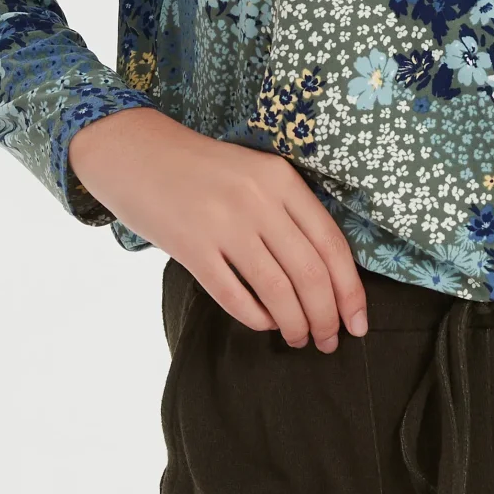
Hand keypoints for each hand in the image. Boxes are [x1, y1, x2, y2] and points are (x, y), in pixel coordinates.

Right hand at [67, 108, 368, 350]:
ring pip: (277, 289)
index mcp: (281, 179)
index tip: (358, 322)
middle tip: (329, 342)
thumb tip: (325, 275)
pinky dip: (255, 317)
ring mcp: (223, 223)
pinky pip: (233, 294)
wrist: (134, 152)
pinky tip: (264, 325)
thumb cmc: (200, 168)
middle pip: (310, 273)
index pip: (331, 244)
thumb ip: (287, 211)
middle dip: (327, 316)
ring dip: (295, 323)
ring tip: (300, 339)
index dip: (351, 290)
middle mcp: (258, 200)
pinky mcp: (190, 246)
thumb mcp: (254, 173)